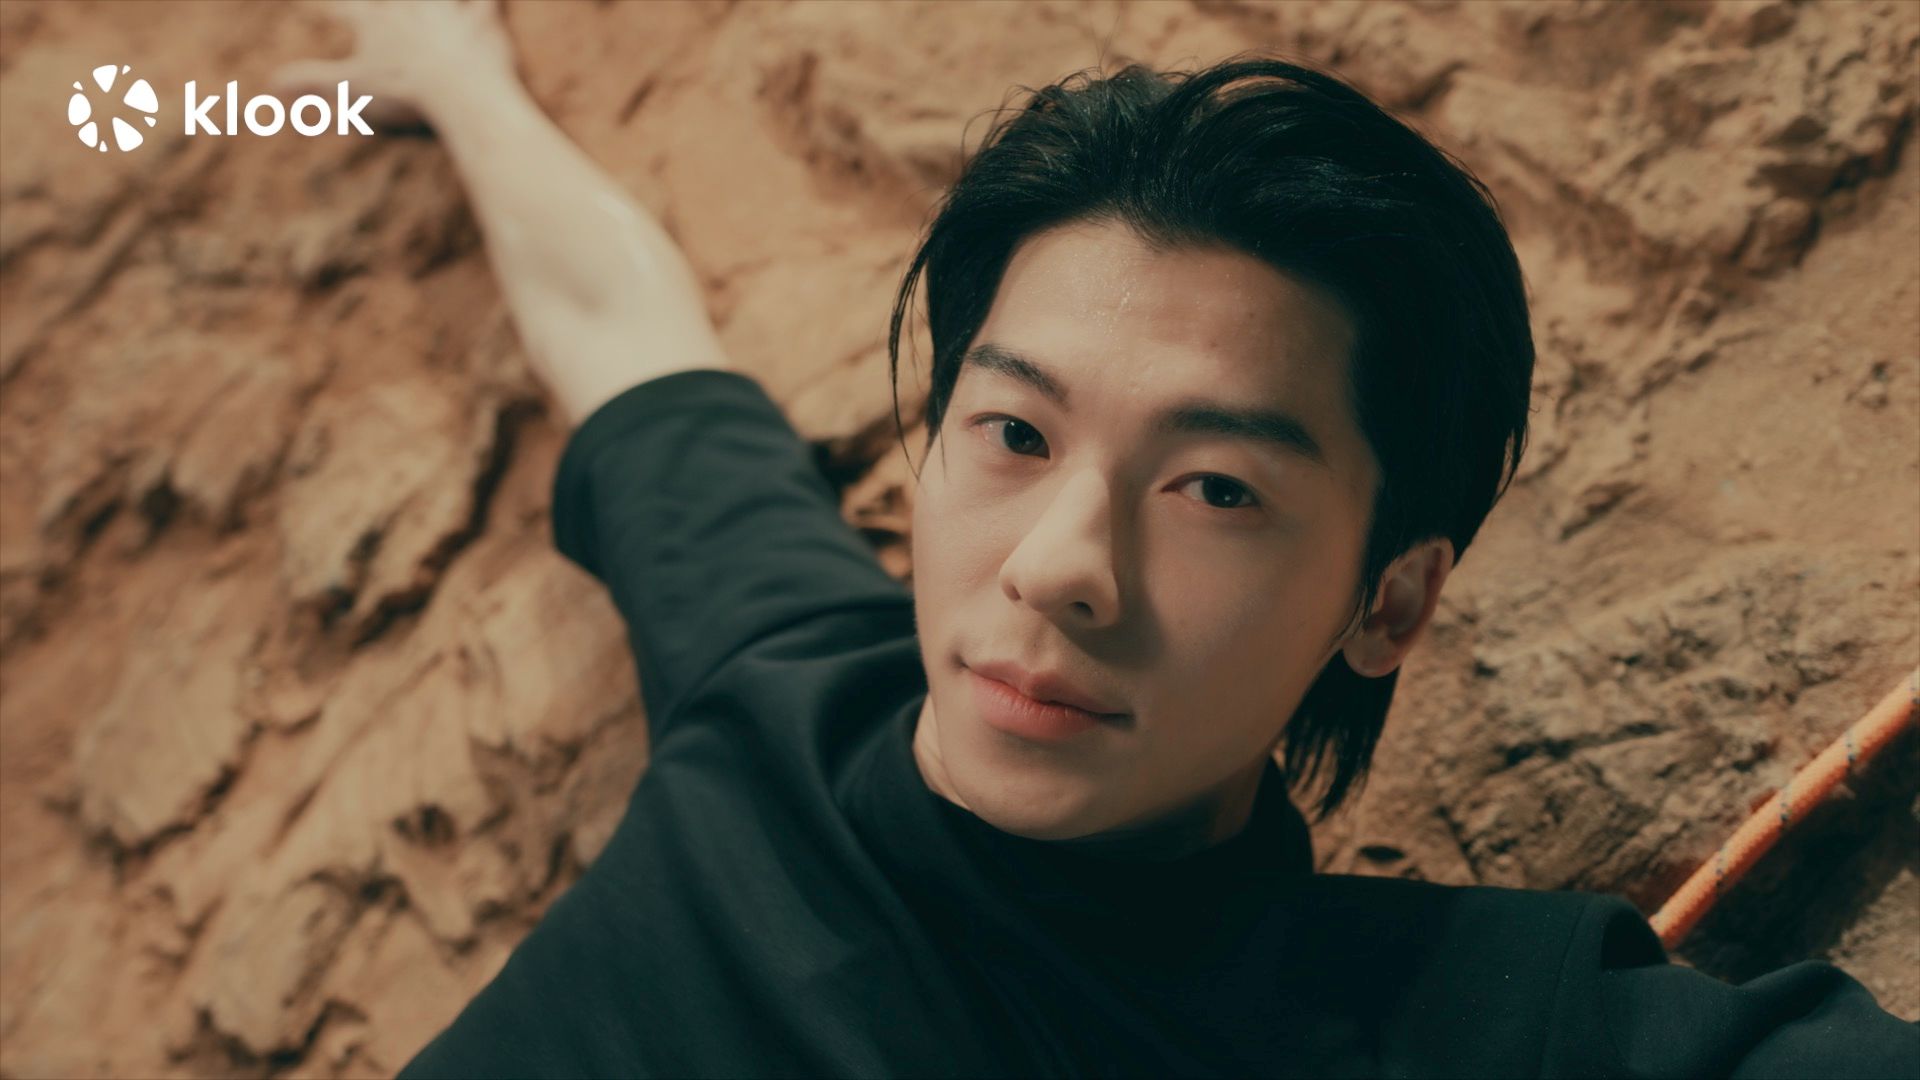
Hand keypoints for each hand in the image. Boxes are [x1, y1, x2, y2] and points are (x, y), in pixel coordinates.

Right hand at [269, 0, 518, 129]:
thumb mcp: (351, 91)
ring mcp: (446, 11)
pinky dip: (486, 5)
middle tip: (382, 4)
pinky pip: (485, 4)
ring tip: (430, 3)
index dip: (329, 8)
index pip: (344, 8)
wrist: (461, 92)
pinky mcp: (483, 21)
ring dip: (432, 1)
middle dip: (381, 1)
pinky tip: (493, 3)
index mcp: (376, 23)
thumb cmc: (405, 93)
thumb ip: (312, 83)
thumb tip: (272, 83)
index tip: (318, 8)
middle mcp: (409, 8)